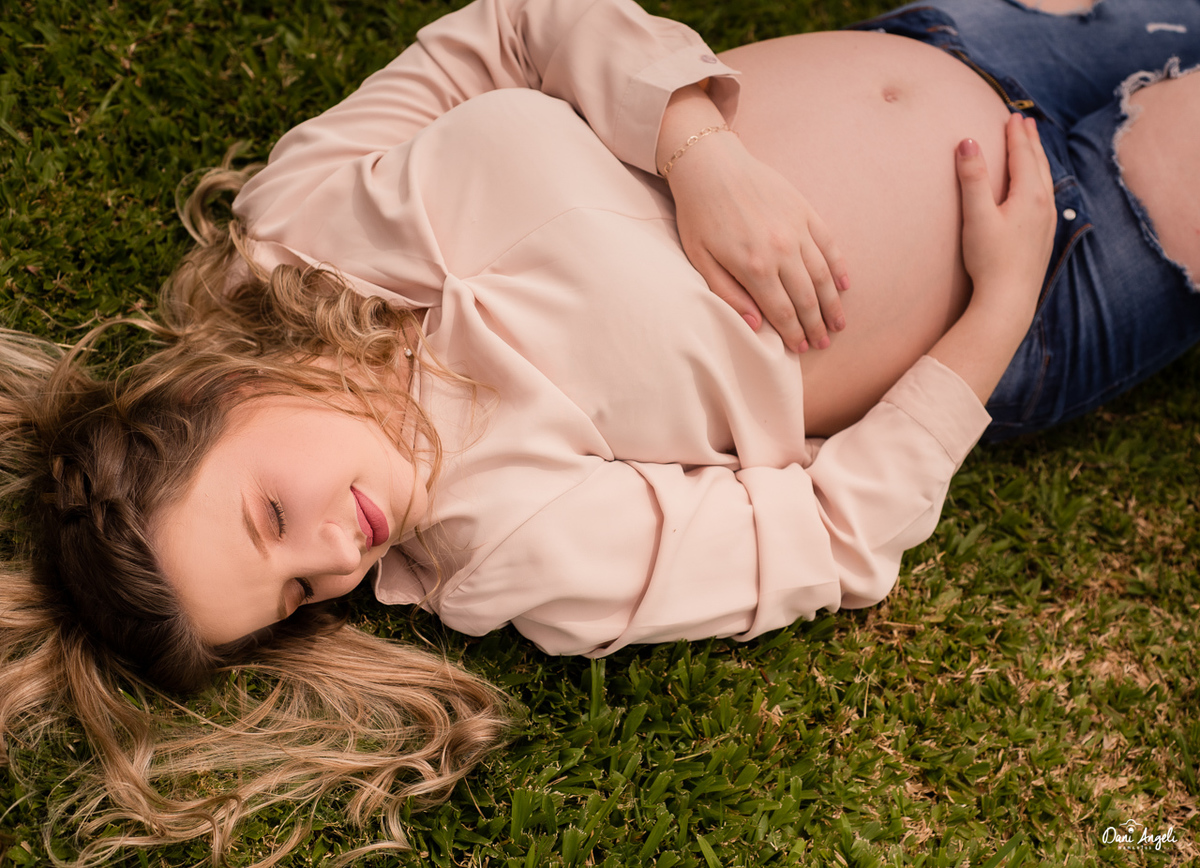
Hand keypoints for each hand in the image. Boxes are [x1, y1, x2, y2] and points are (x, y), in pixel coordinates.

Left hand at [666, 131, 849, 352]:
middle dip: (816, 325)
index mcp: (754, 267)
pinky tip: (845, 284)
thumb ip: (727, 294)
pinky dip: (839, 266)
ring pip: (823, 275)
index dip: (793, 333)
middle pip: (806, 298)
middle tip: (823, 344)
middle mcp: (781, 251)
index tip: (801, 349)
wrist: (710, 164)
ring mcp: (797, 229)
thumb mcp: (700, 259)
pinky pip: (829, 244)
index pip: (781, 311)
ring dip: (833, 303)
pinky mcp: (805, 211)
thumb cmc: (699, 214)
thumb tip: (754, 324)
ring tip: (839, 324)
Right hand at [955, 114, 1056, 321]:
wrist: (1008, 301)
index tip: (1012, 116)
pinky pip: (1046, 199)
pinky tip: (1037, 191)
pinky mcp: (1043, 238)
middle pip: (1038, 164)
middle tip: (1025, 122)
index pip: (1023, 156)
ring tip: (1033, 149)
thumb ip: (972, 178)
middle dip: (1030, 142)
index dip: (1016, 135)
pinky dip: (1040, 182)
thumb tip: (967, 142)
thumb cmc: (989, 260)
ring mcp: (1047, 223)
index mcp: (1029, 196)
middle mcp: (1044, 206)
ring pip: (1045, 181)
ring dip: (1038, 161)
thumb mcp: (976, 217)